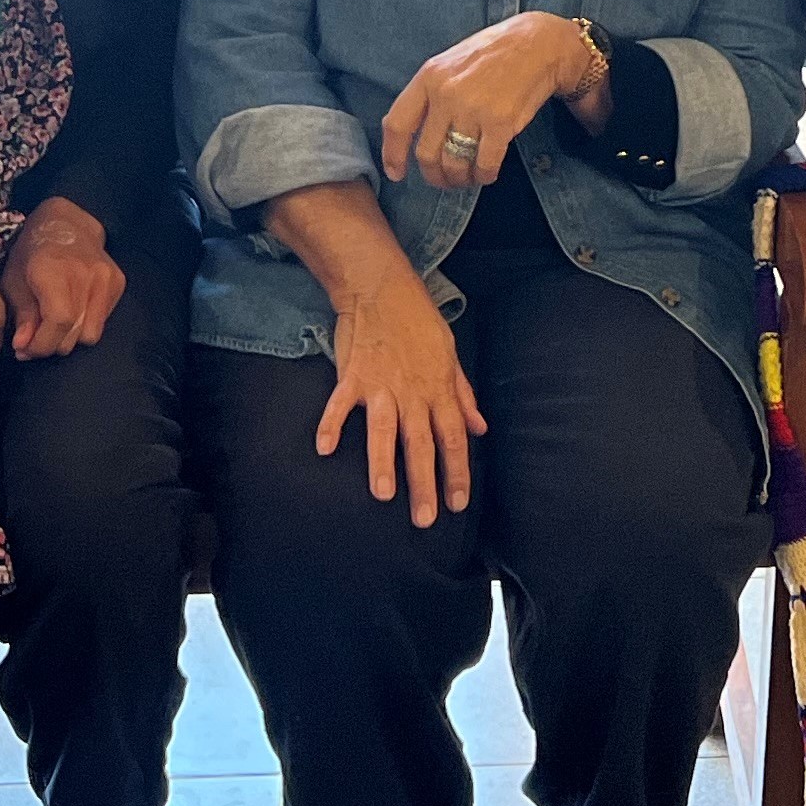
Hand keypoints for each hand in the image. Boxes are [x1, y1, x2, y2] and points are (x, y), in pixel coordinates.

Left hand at [1, 198, 125, 358]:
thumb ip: (23, 315)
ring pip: (91, 335)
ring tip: (55, 324)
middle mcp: (86, 275)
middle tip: (36, 337)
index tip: (25, 351)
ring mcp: (106, 279)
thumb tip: (24, 348)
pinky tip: (73, 310)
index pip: (58, 322)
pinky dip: (85, 324)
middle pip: (74, 335)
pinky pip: (102, 322)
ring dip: (70, 337)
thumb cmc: (33, 251)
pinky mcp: (118, 283)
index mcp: (54, 271)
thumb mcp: (15, 279)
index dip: (41, 345)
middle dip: (51, 344)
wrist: (69, 221)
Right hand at [318, 266, 487, 526]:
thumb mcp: (450, 354)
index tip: (458, 503)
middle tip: (424, 518)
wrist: (382, 286)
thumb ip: (463, 395)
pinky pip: (340, 403)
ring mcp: (381, 384)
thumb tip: (480, 427)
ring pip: (384, 429)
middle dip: (424, 482)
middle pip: (421, 443)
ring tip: (384, 494)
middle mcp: (412, 391)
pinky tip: (324, 450)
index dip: (457, 472)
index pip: (453, 437)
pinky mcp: (352, 375)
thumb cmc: (418, 321)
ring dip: (383, 461)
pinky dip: (331, 424)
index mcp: (438, 389)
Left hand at [381, 14, 596, 191]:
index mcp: (428, 77)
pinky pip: (485, 164)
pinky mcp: (500, 122)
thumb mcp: (449, 63)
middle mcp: (446, 94)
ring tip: (467, 178)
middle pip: (426, 153)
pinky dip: (484, 176)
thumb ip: (428, 93)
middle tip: (445, 180)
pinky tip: (487, 173)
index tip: (396, 174)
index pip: (397, 124)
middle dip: (434, 176)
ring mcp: (473, 109)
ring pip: (454, 163)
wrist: (536, 44)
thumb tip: (406, 131)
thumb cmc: (492, 54)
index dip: (392, 155)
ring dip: (459, 180)